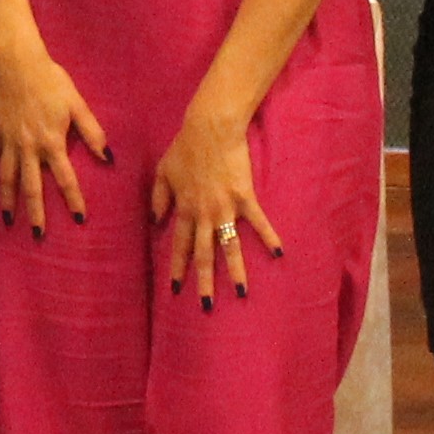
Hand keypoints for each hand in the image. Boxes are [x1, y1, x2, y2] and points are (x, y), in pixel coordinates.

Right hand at [0, 44, 109, 234]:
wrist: (20, 64)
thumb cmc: (53, 82)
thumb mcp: (77, 105)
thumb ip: (92, 132)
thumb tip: (108, 157)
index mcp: (52, 143)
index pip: (66, 179)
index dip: (73, 199)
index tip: (79, 219)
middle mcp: (29, 148)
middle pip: (32, 186)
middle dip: (36, 212)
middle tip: (37, 234)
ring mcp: (9, 141)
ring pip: (8, 176)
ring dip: (8, 199)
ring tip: (8, 218)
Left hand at [152, 101, 282, 307]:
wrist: (209, 128)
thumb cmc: (184, 147)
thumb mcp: (162, 172)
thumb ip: (159, 198)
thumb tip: (156, 222)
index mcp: (184, 209)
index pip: (179, 245)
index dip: (178, 267)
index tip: (176, 288)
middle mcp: (203, 214)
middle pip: (204, 254)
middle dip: (204, 281)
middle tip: (205, 305)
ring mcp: (225, 207)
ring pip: (229, 246)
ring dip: (235, 271)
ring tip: (241, 293)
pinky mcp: (244, 197)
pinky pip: (258, 222)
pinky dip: (268, 237)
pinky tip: (277, 254)